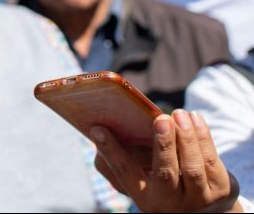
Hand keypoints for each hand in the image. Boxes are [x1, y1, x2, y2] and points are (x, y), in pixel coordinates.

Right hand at [90, 110, 241, 212]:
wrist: (201, 208)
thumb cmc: (160, 184)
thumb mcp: (139, 179)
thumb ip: (118, 160)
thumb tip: (99, 130)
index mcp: (143, 196)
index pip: (125, 172)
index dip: (111, 151)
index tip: (97, 128)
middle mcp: (169, 202)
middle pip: (165, 173)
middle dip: (164, 145)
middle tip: (160, 119)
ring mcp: (197, 198)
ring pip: (192, 167)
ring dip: (187, 138)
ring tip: (178, 114)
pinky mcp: (220, 190)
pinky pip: (211, 160)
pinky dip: (204, 137)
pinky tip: (194, 118)